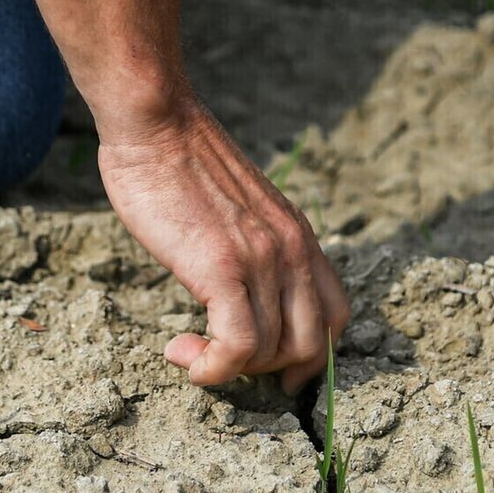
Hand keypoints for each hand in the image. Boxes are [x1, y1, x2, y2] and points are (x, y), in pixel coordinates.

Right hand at [97, 98, 350, 391]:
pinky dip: (213, 368)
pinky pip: (237, 345)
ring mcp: (261, 259)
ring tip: (185, 351)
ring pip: (271, 351)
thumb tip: (236, 286)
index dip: (311, 356)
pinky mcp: (222, 267)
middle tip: (220, 360)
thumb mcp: (238, 208)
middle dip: (267, 370)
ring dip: (227, 369)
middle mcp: (292, 250)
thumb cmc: (179, 161)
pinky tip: (182, 357)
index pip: (337, 315)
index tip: (272, 369)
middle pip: (311, 345)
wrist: (156, 122)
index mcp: (298, 236)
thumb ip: (252, 244)